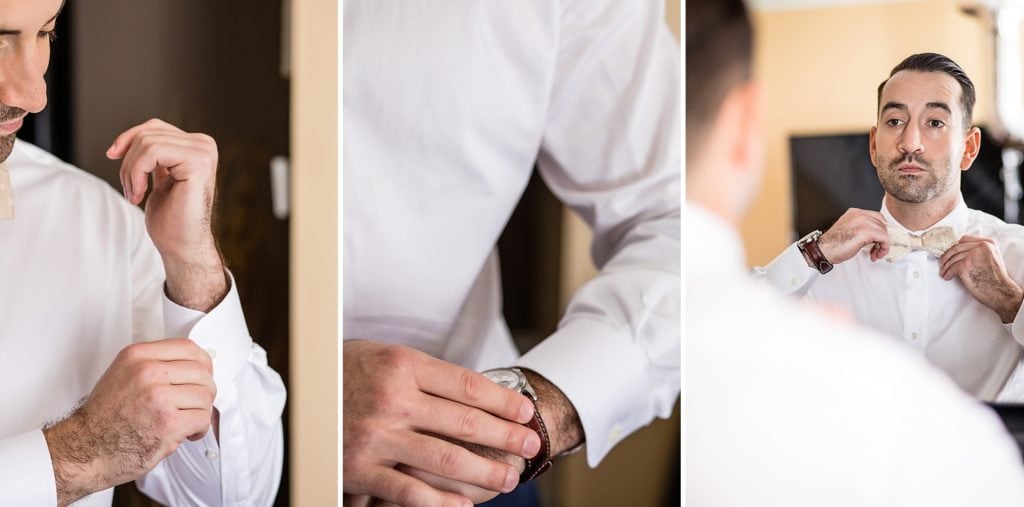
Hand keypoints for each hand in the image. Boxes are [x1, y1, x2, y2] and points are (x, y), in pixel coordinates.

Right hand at [42, 339, 215, 505]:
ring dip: (202, 411)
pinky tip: (188, 433)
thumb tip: (193, 364)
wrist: (85, 449)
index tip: (204, 374)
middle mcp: (148, 372)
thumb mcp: (123, 374)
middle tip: (195, 404)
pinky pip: (203, 418)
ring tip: (188, 420)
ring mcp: (158, 396)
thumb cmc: (104, 418)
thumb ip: (155, 364)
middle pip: (202, 372)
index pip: (188, 347)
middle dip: (204, 391)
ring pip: (205, 396)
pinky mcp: (168, 422)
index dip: (203, 363)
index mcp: (138, 356)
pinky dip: (200, 429)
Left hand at [107, 119, 225, 311]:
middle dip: (128, 162)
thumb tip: (123, 140)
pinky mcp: (198, 163)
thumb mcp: (157, 176)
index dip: (128, 140)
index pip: (154, 127)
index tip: (112, 157)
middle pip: (147, 133)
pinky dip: (137, 173)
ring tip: (134, 194)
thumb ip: (153, 155)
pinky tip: (140, 194)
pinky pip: (153, 152)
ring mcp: (203, 152)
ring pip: (147, 142)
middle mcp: (204, 145)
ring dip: (130, 171)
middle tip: (129, 190)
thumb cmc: (170, 218)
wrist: (182, 246)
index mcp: (197, 146)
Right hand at [343, 340, 541, 506]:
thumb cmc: (347, 371)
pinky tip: (464, 504)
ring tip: (509, 478)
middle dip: (505, 436)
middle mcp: (393, 399)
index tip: (525, 411)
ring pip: (445, 459)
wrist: (294, 390)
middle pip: (465, 422)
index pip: (467, 385)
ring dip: (484, 471)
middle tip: (529, 445)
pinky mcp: (360, 468)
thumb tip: (478, 393)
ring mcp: (376, 436)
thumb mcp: (386, 355)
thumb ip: (427, 374)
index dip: (503, 401)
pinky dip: (441, 501)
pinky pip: (410, 491)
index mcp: (403, 365)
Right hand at [818, 208, 890, 263]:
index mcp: (855, 212)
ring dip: (882, 245)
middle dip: (881, 238)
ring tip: (874, 253)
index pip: (877, 217)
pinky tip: (876, 254)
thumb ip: (862, 227)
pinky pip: (884, 238)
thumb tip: (875, 234)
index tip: (877, 240)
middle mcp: (860, 214)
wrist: (824, 250)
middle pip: (882, 224)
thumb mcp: (849, 230)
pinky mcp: (866, 232)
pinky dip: (884, 248)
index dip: (880, 230)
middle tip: (875, 249)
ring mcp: (863, 222)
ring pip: (884, 232)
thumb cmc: (833, 244)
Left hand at [939, 235, 1023, 322]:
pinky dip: (947, 273)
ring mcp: (973, 255)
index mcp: (988, 243)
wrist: (1001, 292)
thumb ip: (980, 250)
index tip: (950, 253)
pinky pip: (951, 268)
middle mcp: (981, 247)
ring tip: (944, 272)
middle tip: (942, 264)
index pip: (964, 239)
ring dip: (945, 267)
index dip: (955, 246)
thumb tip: (961, 250)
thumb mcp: (992, 257)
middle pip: (955, 248)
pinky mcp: (966, 266)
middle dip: (946, 257)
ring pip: (952, 258)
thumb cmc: (996, 278)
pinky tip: (947, 277)